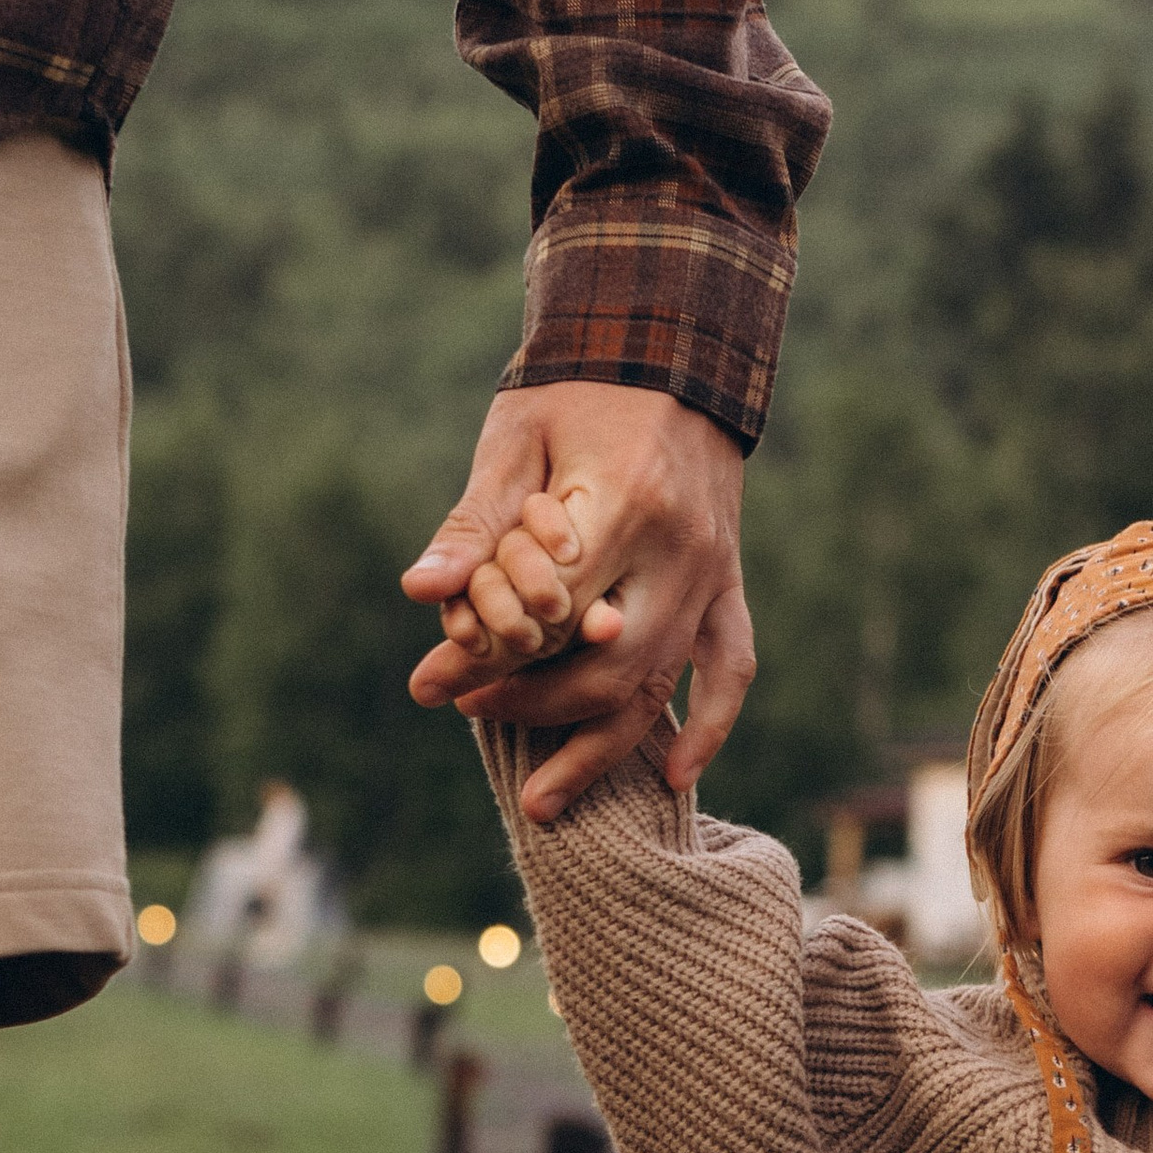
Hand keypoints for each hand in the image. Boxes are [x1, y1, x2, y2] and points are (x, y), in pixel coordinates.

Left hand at [405, 387, 753, 821]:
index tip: (430, 684)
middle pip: (608, 666)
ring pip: (662, 685)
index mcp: (626, 505)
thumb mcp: (516, 439)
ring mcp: (714, 574)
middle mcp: (681, 552)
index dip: (486, 657)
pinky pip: (731, 668)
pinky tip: (676, 778)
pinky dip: (711, 727)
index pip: (551, 613)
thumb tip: (420, 592)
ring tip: (543, 803)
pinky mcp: (730, 583)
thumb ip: (475, 522)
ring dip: (601, 748)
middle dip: (534, 707)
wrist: (676, 349)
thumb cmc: (581, 388)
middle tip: (471, 722)